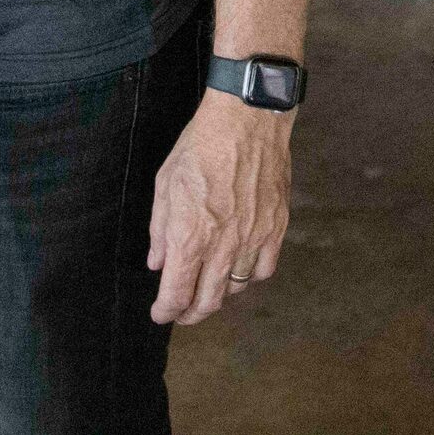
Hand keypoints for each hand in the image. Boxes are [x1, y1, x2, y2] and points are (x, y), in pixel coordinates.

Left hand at [146, 93, 291, 324]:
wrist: (247, 120)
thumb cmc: (201, 146)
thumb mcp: (166, 183)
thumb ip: (160, 229)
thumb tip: (158, 262)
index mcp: (190, 236)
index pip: (176, 294)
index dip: (166, 311)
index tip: (160, 314)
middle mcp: (223, 245)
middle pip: (208, 301)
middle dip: (190, 314)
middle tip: (182, 313)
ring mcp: (253, 239)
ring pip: (237, 289)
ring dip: (219, 295)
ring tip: (208, 288)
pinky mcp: (275, 228)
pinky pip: (263, 270)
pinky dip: (250, 277)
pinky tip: (240, 269)